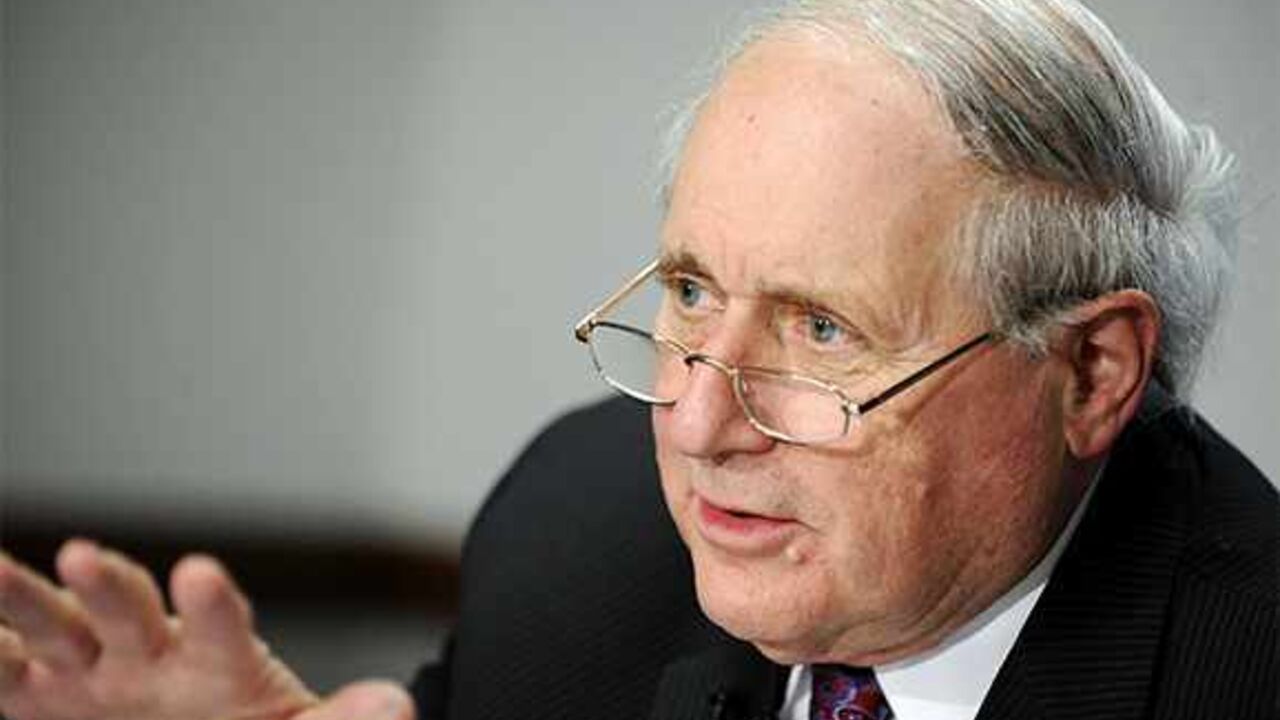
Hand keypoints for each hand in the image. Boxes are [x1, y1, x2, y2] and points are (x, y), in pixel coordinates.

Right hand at [0, 539, 414, 719]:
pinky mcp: (44, 698)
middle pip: (128, 611)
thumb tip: (396, 707)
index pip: (220, 627)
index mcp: (217, 660)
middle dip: (108, 585)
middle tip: (84, 554)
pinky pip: (6, 677)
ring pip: (55, 627)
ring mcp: (91, 672)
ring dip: (24, 599)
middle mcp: (149, 653)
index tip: (200, 574)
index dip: (212, 604)